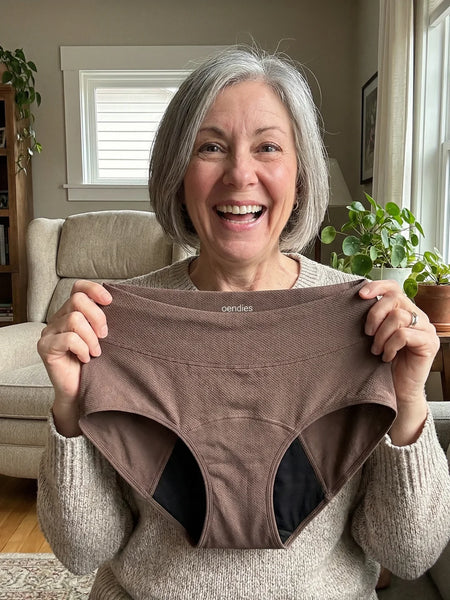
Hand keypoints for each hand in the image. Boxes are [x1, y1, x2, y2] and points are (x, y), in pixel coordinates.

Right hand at [37, 280, 111, 435]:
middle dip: (97, 316)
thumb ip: (103, 321)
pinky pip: (68, 338)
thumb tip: (119, 305)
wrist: (81, 393)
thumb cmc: (94, 365)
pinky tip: (86, 359)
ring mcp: (49, 333)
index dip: (93, 289)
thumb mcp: (102, 339)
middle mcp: (57, 319)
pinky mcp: (45, 348)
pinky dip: (82, 348)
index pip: (78, 288)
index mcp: (71, 313)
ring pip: (74, 319)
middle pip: (77, 300)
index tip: (110, 301)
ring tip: (96, 352)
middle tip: (104, 336)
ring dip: (91, 337)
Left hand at [359, 280, 439, 444]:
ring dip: (381, 334)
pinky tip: (386, 357)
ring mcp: (427, 330)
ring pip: (398, 317)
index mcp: (405, 311)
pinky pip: (404, 334)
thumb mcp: (375, 336)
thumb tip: (357, 300)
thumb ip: (374, 319)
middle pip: (395, 299)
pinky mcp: (429, 343)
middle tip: (367, 334)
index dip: (378, 286)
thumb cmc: (382, 364)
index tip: (360, 295)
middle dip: (375, 314)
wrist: (397, 392)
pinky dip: (390, 345)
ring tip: (376, 350)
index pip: (394, 287)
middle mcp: (419, 317)